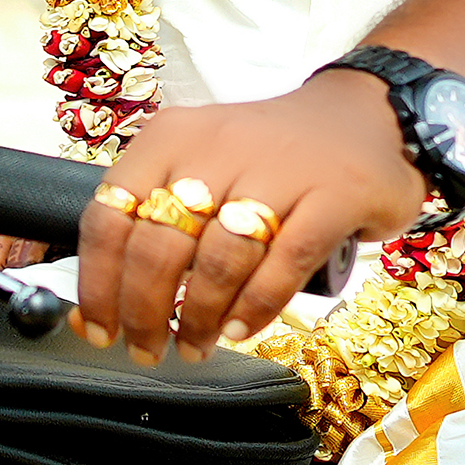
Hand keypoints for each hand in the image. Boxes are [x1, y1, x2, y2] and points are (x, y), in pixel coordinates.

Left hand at [73, 76, 427, 363]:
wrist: (368, 116)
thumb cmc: (270, 157)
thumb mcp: (201, 168)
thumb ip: (152, 226)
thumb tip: (96, 308)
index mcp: (171, 138)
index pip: (109, 216)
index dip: (98, 284)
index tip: (99, 328)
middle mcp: (218, 145)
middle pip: (159, 246)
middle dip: (146, 313)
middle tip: (148, 348)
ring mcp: (280, 168)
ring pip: (219, 259)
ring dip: (201, 317)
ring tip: (197, 343)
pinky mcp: (336, 193)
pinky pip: (286, 261)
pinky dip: (258, 304)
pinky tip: (242, 327)